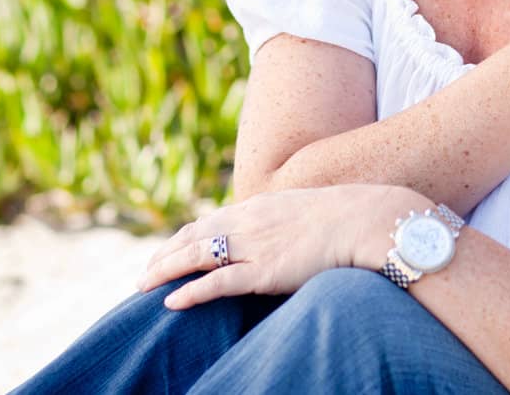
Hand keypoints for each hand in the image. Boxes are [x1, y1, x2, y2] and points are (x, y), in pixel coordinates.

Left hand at [136, 184, 415, 309]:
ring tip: (142, 287)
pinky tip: (171, 302)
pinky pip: (217, 283)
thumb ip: (286, 220)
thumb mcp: (307, 210)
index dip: (183, 236)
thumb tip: (284, 233)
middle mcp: (249, 221)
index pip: (209, 220)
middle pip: (193, 236)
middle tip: (143, 274)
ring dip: (165, 271)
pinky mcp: (264, 271)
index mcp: (259, 205)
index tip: (167, 250)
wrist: (367, 220)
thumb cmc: (347, 218)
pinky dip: (191, 292)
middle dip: (164, 254)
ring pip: (196, 257)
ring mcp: (255, 245)